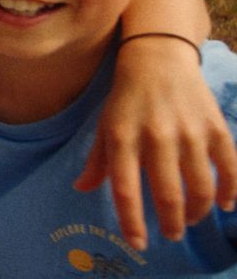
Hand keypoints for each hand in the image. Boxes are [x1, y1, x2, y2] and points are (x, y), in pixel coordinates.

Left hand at [74, 38, 236, 250]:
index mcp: (122, 138)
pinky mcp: (214, 127)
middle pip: (168, 194)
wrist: (157, 59)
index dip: (132, 222)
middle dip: (171, 223)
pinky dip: (230, 191)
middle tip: (171, 234)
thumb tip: (81, 189)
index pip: (125, 190)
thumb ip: (97, 161)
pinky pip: (229, 167)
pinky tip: (224, 205)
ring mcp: (189, 132)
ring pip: (200, 186)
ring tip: (190, 219)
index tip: (139, 243)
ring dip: (197, 211)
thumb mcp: (105, 126)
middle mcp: (156, 136)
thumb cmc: (126, 99)